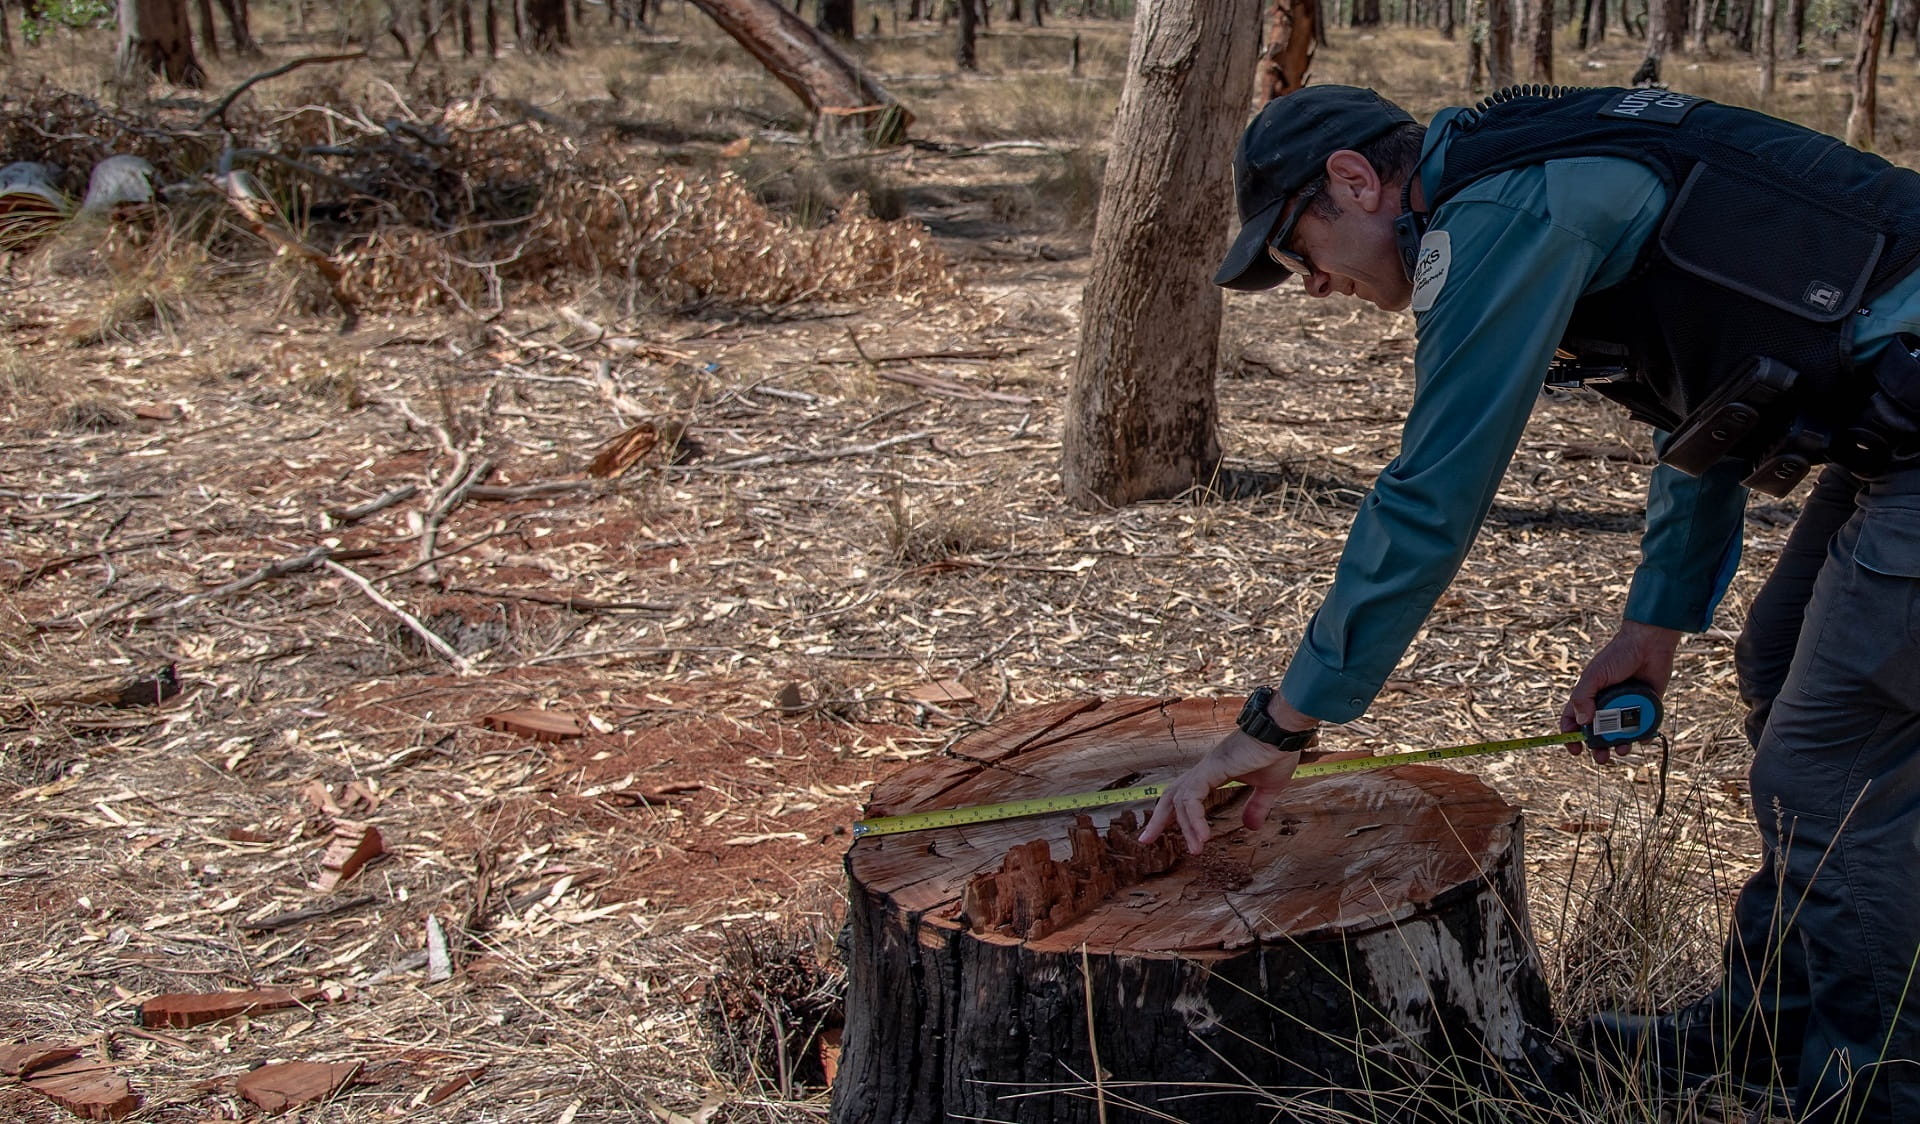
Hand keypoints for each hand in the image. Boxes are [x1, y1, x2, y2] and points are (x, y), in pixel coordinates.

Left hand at [1139, 728, 1311, 854]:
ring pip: (1180, 799)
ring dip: (1185, 826)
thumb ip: (1257, 806)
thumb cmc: (1277, 751)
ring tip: (1195, 849)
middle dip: (1158, 819)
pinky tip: (1202, 836)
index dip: (1173, 813)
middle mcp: (1205, 769)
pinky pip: (1193, 796)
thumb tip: (1251, 827)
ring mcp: (1207, 767)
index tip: (1163, 831)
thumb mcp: (1268, 788)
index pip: (1184, 794)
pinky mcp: (1212, 767)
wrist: (1283, 729)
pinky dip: (1193, 817)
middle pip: (1171, 795)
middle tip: (1145, 840)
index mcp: (1214, 772)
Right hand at [1561, 620, 1680, 763]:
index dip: (1570, 735)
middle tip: (1601, 757)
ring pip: (1620, 735)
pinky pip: (1643, 728)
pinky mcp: (1647, 708)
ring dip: (1619, 746)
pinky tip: (1642, 737)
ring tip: (1622, 750)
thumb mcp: (1594, 675)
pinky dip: (1642, 736)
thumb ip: (1583, 697)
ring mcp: (1626, 708)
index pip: (1573, 720)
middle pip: (1597, 733)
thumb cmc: (1617, 655)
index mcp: (1589, 697)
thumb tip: (1581, 722)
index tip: (1574, 749)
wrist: (1649, 645)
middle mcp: (1606, 705)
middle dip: (1596, 748)